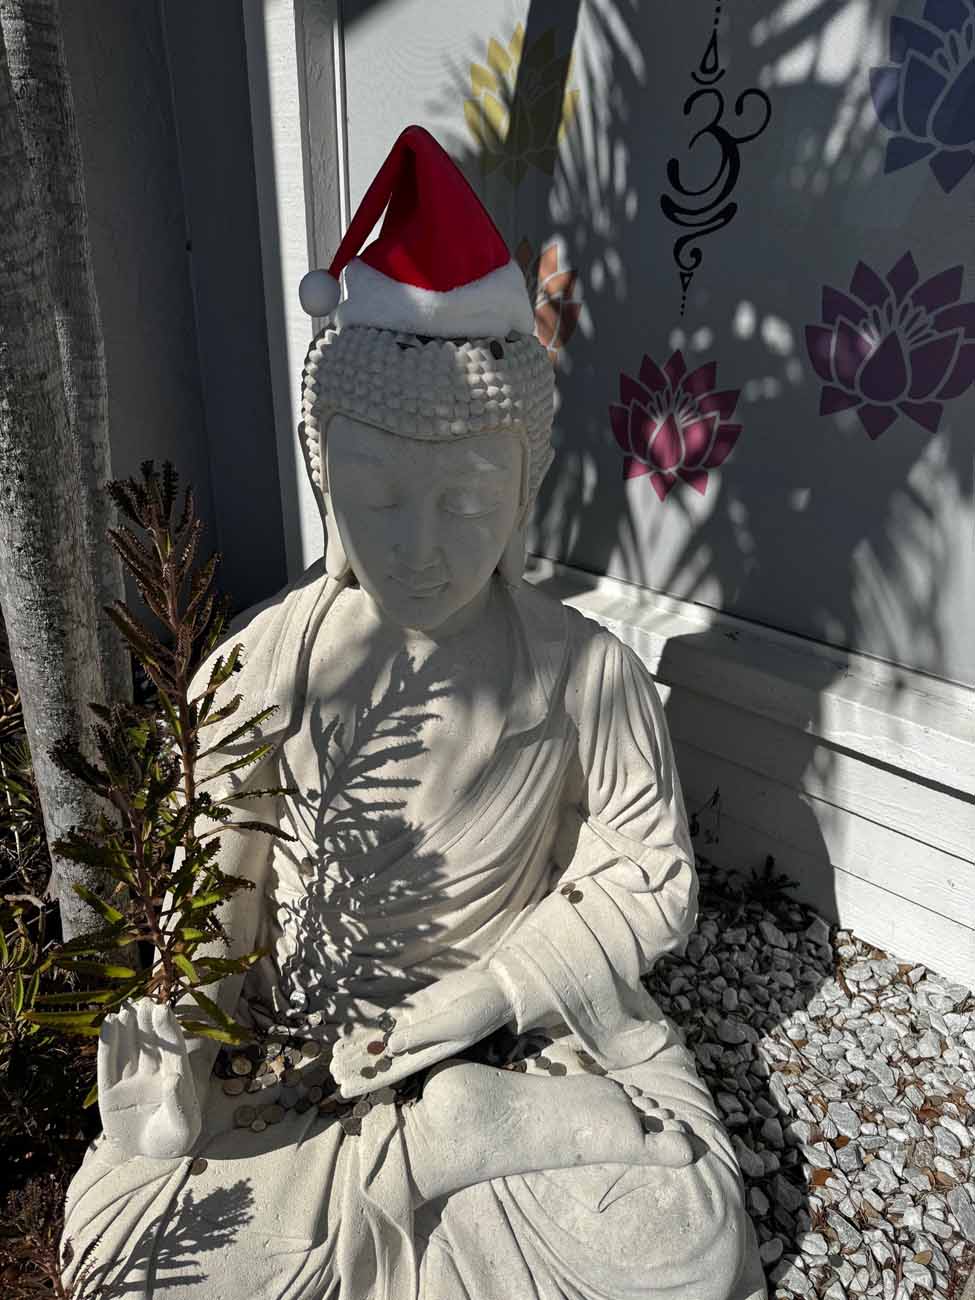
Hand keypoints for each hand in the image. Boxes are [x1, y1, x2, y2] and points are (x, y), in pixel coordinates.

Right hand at [98, 999, 201, 1159]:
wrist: (152, 1155)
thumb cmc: (175, 1138)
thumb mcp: (183, 1126)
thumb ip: (179, 1103)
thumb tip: (174, 1078)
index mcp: (175, 1076)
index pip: (172, 1049)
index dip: (167, 1029)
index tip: (162, 1010)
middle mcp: (154, 1074)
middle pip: (151, 1044)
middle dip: (148, 1024)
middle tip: (144, 1002)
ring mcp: (131, 1082)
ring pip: (130, 1049)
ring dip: (128, 1029)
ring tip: (125, 1008)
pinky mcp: (111, 1093)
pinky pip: (108, 1066)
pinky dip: (108, 1045)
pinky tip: (109, 1025)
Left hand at [331, 967, 513, 1098]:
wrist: (493, 989)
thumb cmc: (479, 1012)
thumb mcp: (453, 1025)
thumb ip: (422, 1034)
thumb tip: (390, 1046)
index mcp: (428, 1054)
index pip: (392, 1072)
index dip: (368, 1080)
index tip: (346, 1088)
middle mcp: (417, 1042)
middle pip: (382, 1057)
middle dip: (359, 1064)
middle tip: (332, 1072)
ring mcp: (415, 1023)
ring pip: (381, 1039)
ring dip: (361, 1047)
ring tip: (337, 1056)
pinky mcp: (416, 1006)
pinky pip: (389, 1019)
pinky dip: (372, 1027)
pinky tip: (355, 1032)